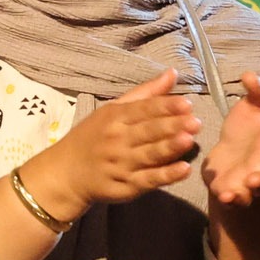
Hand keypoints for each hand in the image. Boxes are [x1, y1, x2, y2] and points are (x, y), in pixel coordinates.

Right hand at [19, 71, 198, 218]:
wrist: (65, 174)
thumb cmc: (92, 138)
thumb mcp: (111, 111)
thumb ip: (145, 94)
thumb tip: (173, 73)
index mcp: (114, 118)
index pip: (142, 109)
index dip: (164, 106)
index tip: (186, 102)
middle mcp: (117, 140)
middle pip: (147, 131)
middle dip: (171, 125)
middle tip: (195, 121)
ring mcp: (121, 164)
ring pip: (149, 155)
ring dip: (169, 147)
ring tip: (189, 140)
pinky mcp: (126, 186)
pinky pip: (149, 180)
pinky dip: (166, 175)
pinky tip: (184, 170)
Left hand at [203, 73, 259, 209]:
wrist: (229, 157)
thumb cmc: (249, 128)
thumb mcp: (253, 107)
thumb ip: (258, 92)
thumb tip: (250, 75)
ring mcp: (257, 179)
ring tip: (254, 180)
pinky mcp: (236, 191)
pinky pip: (239, 199)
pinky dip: (235, 199)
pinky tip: (227, 197)